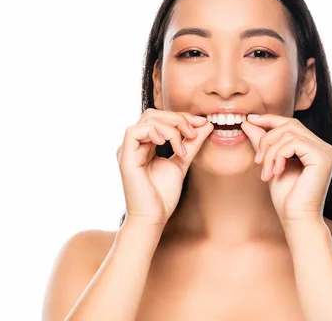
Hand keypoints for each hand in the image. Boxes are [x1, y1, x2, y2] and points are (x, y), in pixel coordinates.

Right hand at [116, 109, 213, 225]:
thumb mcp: (182, 162)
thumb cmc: (163, 195)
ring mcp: (128, 149)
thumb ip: (192, 144)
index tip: (202, 123)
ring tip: (181, 148)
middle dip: (177, 119)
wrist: (153, 217)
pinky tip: (166, 145)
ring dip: (170, 128)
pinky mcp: (124, 156)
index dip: (182, 117)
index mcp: (145, 144)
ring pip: (147, 119)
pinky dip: (154, 133)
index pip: (161, 118)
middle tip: (193, 132)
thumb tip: (206, 125)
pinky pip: (134, 131)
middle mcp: (135, 144)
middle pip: (154, 114)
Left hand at [241, 114, 331, 223]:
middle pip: (290, 124)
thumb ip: (263, 142)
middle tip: (257, 160)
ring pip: (288, 133)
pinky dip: (278, 155)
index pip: (292, 124)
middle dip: (267, 139)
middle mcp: (325, 147)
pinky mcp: (323, 157)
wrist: (296, 219)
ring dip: (270, 152)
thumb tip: (248, 122)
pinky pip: (293, 143)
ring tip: (265, 171)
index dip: (270, 119)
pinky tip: (275, 172)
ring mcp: (327, 151)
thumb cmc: (286, 197)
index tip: (249, 119)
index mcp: (315, 148)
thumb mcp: (270, 163)